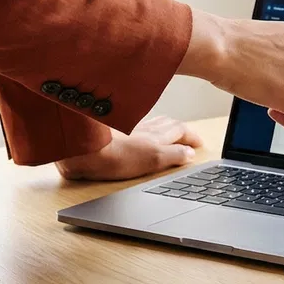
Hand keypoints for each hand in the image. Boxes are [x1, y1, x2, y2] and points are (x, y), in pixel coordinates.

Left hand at [54, 116, 202, 181]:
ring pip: (151, 123)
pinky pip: (135, 125)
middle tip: (188, 136)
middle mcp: (143, 129)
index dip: (191, 137)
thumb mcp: (152, 160)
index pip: (179, 131)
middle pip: (167, 123)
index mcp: (155, 136)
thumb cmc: (115, 157)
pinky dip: (144, 127)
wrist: (84, 151)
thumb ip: (173, 156)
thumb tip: (190, 153)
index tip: (199, 144)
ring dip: (164, 125)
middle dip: (180, 128)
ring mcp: (127, 129)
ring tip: (168, 130)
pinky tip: (138, 131)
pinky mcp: (111, 132)